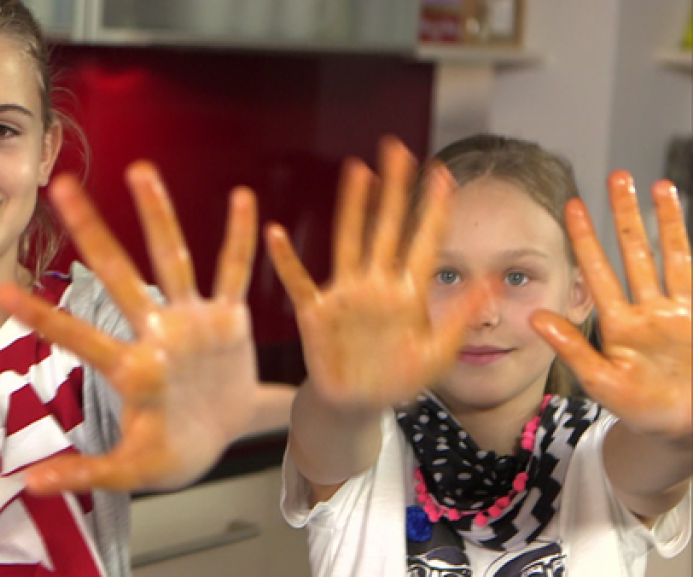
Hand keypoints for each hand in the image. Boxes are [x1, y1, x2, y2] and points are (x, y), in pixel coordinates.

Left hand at [0, 161, 257, 493]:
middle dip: (92, 232)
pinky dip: (242, 239)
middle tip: (61, 188)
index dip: (44, 317)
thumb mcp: (134, 470)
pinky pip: (235, 270)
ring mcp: (192, 319)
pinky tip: (245, 201)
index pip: (80, 336)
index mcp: (133, 369)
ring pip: (173, 257)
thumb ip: (87, 473)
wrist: (224, 437)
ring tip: (141, 170)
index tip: (2, 293)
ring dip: (159, 215)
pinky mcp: (227, 316)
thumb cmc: (176, 453)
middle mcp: (157, 332)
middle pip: (119, 273)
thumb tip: (28, 486)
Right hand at [265, 137, 484, 412]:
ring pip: (349, 240)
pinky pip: (298, 283)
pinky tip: (275, 233)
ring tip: (357, 171)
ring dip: (353, 207)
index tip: (443, 174)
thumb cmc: (396, 382)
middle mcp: (376, 285)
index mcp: (407, 293)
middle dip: (393, 189)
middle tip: (397, 149)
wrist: (357, 408)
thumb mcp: (437, 353)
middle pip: (386, 227)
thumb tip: (494, 281)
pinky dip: (285, 261)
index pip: (424, 242)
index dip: (434, 209)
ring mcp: (346, 296)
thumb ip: (460, 317)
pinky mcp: (316, 314)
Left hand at [532, 173, 690, 439]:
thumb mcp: (602, 381)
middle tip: (617, 175)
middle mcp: (648, 310)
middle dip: (626, 214)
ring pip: (671, 255)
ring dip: (665, 221)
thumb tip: (535, 317)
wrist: (684, 430)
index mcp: (618, 324)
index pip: (598, 271)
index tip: (571, 204)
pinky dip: (691, 246)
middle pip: (635, 251)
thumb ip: (572, 348)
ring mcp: (678, 312)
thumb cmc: (641, 411)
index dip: (585, 238)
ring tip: (658, 184)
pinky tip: (685, 217)